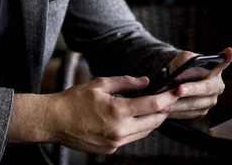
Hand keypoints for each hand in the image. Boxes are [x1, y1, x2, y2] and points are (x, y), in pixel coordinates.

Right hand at [46, 75, 179, 153]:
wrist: (54, 121)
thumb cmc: (73, 100)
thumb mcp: (99, 84)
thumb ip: (124, 82)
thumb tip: (144, 82)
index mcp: (118, 111)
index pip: (152, 105)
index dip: (167, 98)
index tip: (177, 92)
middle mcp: (120, 130)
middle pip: (154, 122)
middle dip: (162, 111)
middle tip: (165, 100)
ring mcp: (116, 142)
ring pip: (144, 132)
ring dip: (149, 120)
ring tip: (147, 108)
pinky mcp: (110, 150)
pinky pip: (130, 138)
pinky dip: (133, 128)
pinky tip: (127, 118)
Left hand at [161, 47, 231, 118]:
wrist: (175, 81)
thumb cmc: (182, 68)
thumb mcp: (182, 60)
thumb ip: (185, 59)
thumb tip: (186, 63)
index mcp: (215, 69)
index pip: (223, 62)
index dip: (227, 58)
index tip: (229, 51)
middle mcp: (216, 86)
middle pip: (206, 88)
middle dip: (192, 89)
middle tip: (179, 90)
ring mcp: (210, 100)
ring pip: (196, 104)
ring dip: (179, 104)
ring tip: (165, 103)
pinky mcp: (201, 111)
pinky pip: (189, 114)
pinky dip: (176, 112)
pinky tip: (165, 110)